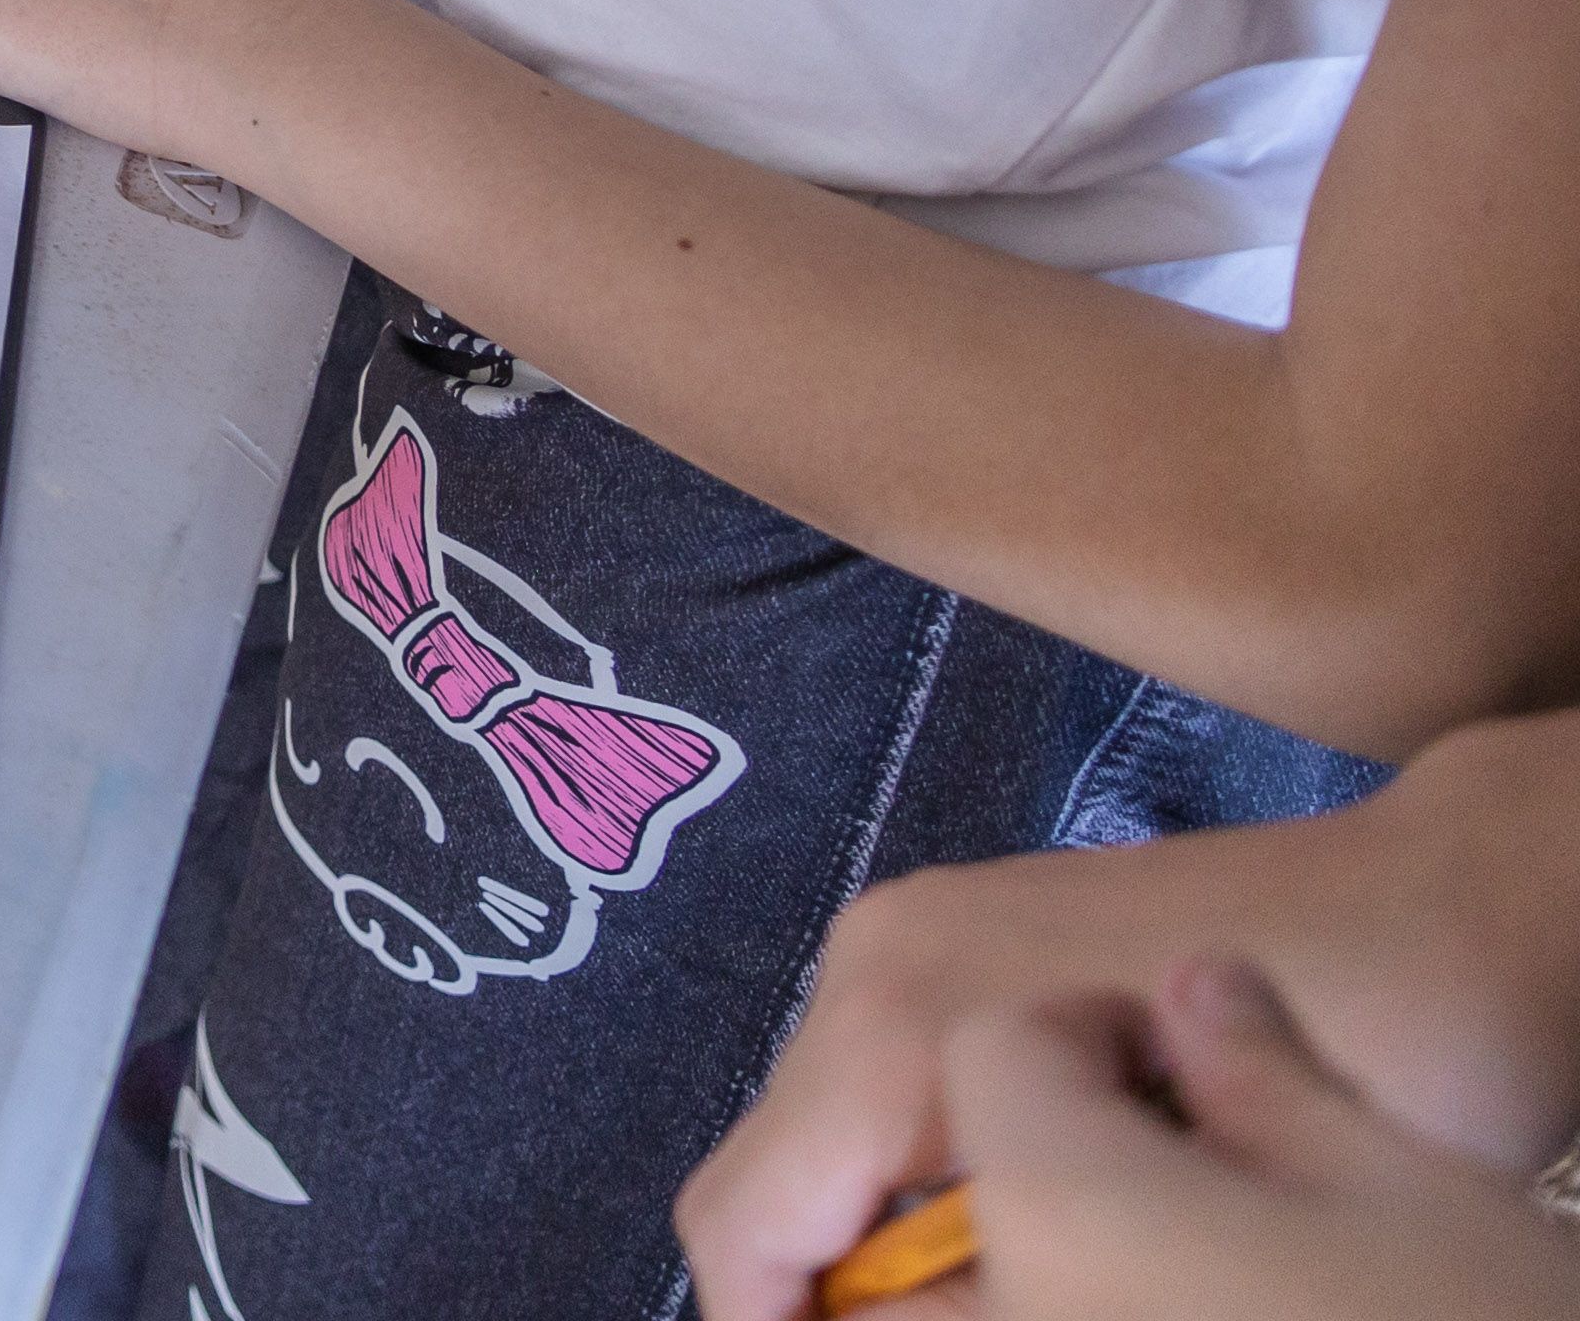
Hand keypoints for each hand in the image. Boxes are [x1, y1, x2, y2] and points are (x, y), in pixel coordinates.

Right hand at [684, 710, 1579, 1316]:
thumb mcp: (1161, 1223)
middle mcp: (874, 962)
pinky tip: (1062, 1201)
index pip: (744, 1221)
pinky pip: (895, 1084)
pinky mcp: (964, 930)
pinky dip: (944, 1168)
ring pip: (834, 1135)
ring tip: (1036, 1279)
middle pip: (774, 1177)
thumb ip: (988, 1286)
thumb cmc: (1353, 1073)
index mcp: (899, 1026)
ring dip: (904, 1230)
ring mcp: (917, 932)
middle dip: (847, 1289)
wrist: (1451, 913)